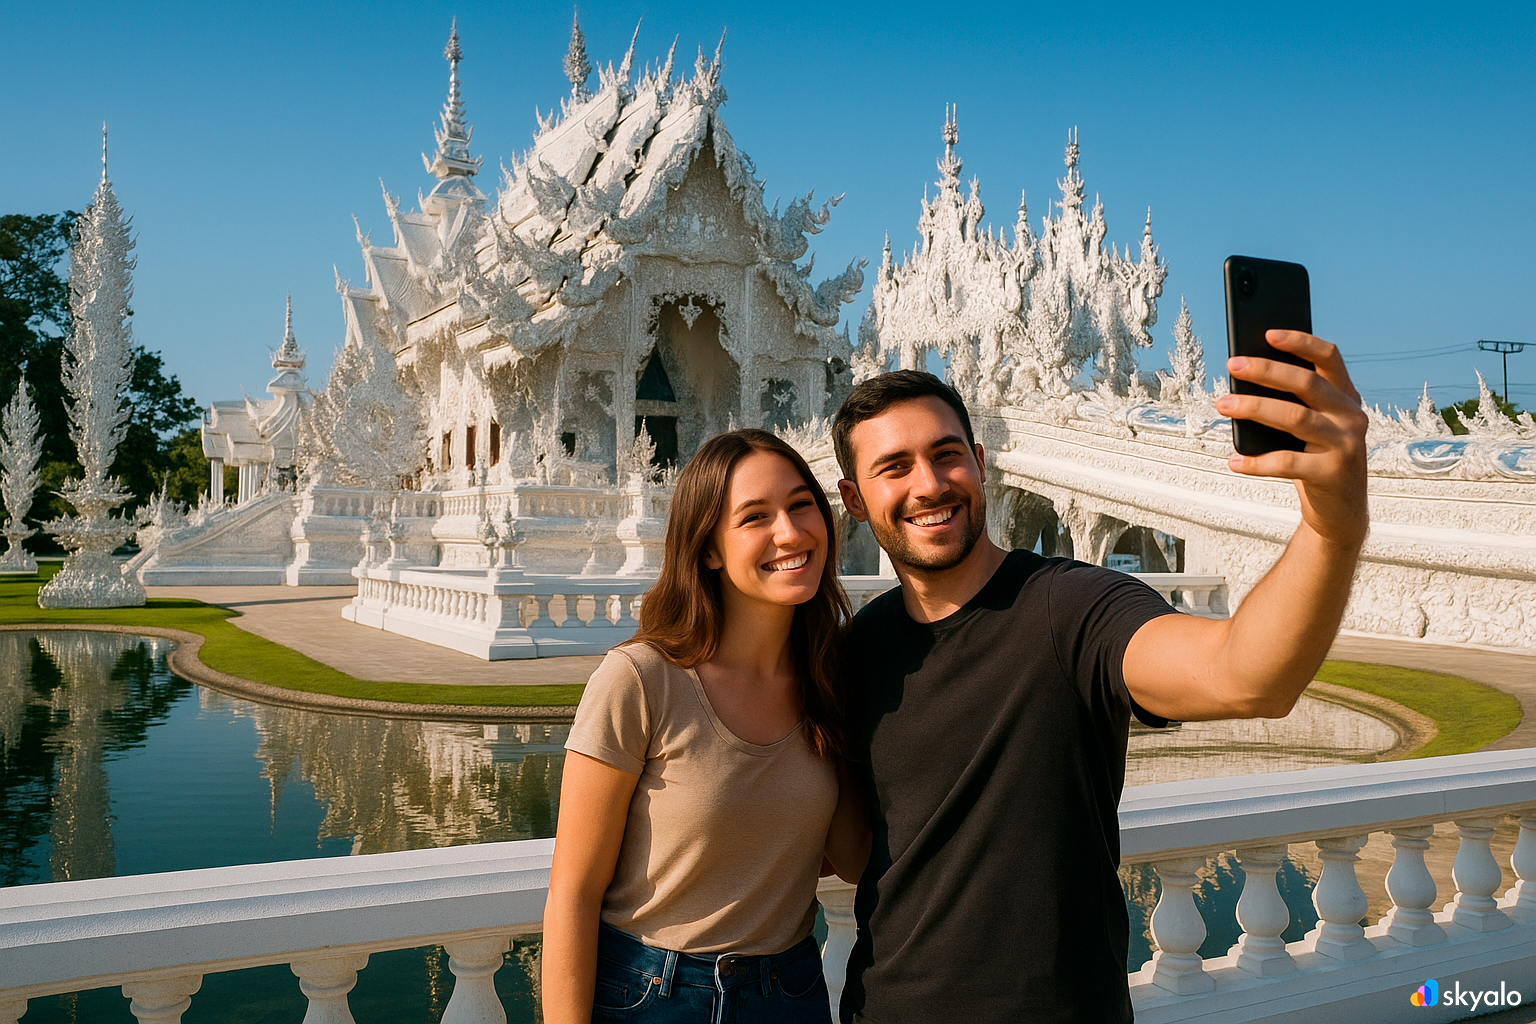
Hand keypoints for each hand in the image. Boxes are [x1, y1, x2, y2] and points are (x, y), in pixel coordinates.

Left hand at [1215, 330, 1368, 548]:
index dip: (1301, 342)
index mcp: (1346, 397)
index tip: (1268, 332)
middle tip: (1232, 364)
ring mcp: (1346, 445)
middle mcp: (1351, 416)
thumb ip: (1293, 404)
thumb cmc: (1316, 458)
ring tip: (1222, 405)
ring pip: (1295, 418)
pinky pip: (1287, 463)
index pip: (1329, 358)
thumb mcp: (1312, 427)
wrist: (1341, 511)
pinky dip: (1256, 462)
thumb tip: (1245, 378)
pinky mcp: (1332, 474)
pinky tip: (1234, 461)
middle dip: (1266, 370)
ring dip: (1254, 408)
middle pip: (1306, 384)